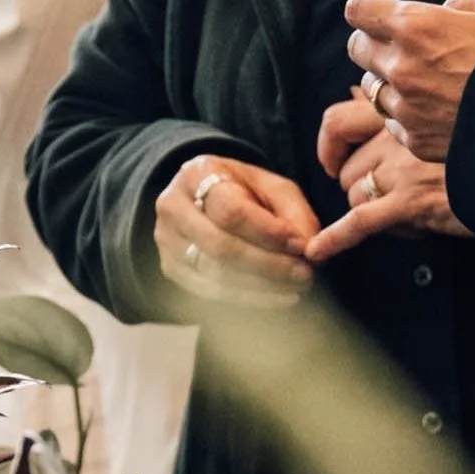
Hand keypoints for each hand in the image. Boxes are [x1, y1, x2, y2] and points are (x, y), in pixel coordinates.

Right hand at [155, 154, 316, 305]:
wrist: (204, 200)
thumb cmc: (243, 192)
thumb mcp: (271, 187)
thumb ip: (294, 212)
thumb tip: (308, 248)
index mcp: (198, 174)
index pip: (231, 210)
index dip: (268, 232)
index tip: (301, 247)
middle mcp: (173, 207)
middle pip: (220, 246)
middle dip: (268, 265)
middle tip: (305, 275)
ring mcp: (166, 241)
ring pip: (214, 274)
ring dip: (261, 286)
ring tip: (295, 288)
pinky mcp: (170, 269)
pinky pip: (207, 292)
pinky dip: (246, 299)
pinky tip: (276, 298)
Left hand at [305, 96, 471, 261]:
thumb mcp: (447, 106)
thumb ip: (401, 103)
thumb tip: (360, 92)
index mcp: (402, 107)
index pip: (340, 118)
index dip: (331, 144)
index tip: (335, 159)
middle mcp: (396, 133)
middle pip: (349, 168)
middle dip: (363, 189)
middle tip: (389, 198)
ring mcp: (402, 167)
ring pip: (355, 195)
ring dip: (375, 212)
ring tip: (412, 216)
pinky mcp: (412, 200)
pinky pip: (362, 222)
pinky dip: (336, 238)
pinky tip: (318, 251)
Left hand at [343, 0, 474, 161]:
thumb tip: (452, 12)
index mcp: (416, 28)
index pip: (359, 8)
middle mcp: (401, 69)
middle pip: (358, 48)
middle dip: (375, 37)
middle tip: (400, 36)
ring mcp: (405, 109)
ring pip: (373, 88)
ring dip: (390, 77)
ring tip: (423, 74)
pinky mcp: (416, 142)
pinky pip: (393, 122)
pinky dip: (406, 111)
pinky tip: (434, 105)